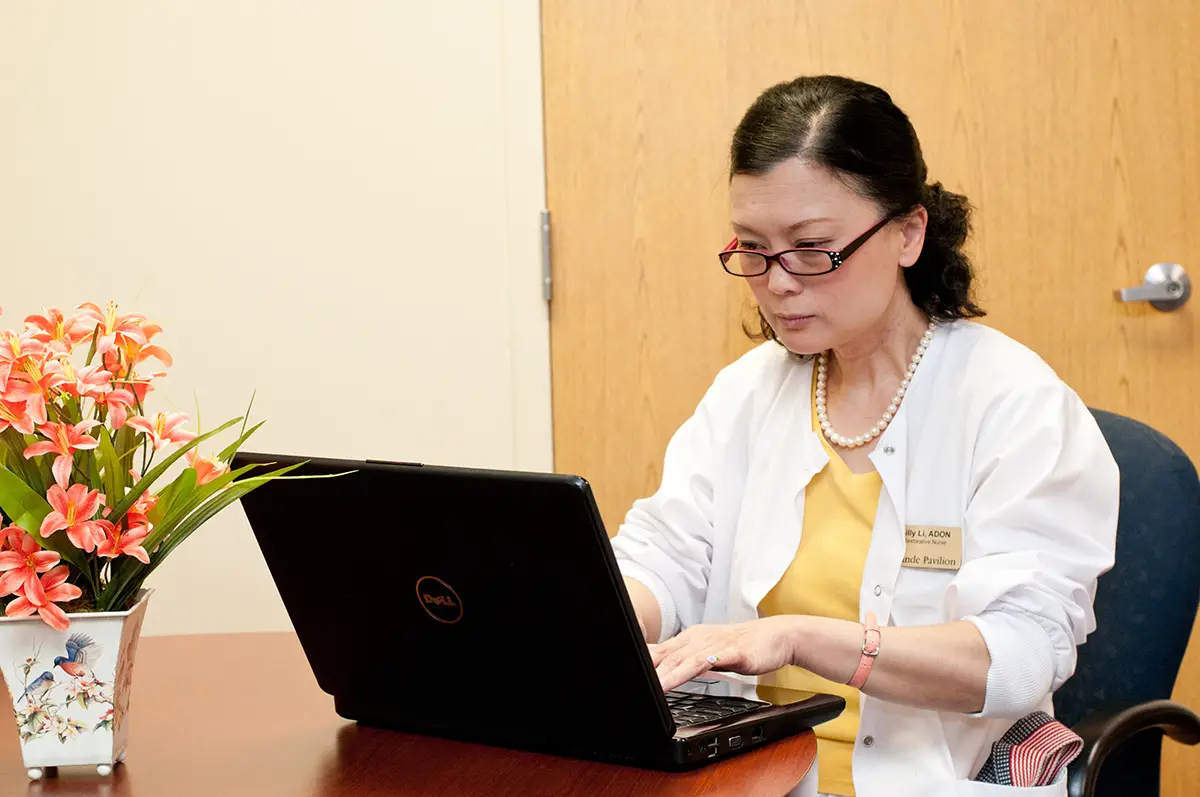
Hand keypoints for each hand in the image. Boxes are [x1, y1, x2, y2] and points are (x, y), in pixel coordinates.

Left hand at [649, 616, 800, 691]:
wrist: (776, 636)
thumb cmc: (742, 645)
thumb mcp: (709, 652)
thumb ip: (686, 660)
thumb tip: (662, 668)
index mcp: (692, 638)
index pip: (662, 650)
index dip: (644, 661)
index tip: (627, 671)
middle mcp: (701, 638)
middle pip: (671, 655)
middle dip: (652, 669)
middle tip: (636, 681)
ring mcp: (717, 644)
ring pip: (688, 658)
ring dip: (670, 672)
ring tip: (657, 686)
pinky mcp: (735, 651)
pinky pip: (715, 659)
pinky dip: (701, 665)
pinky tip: (692, 670)